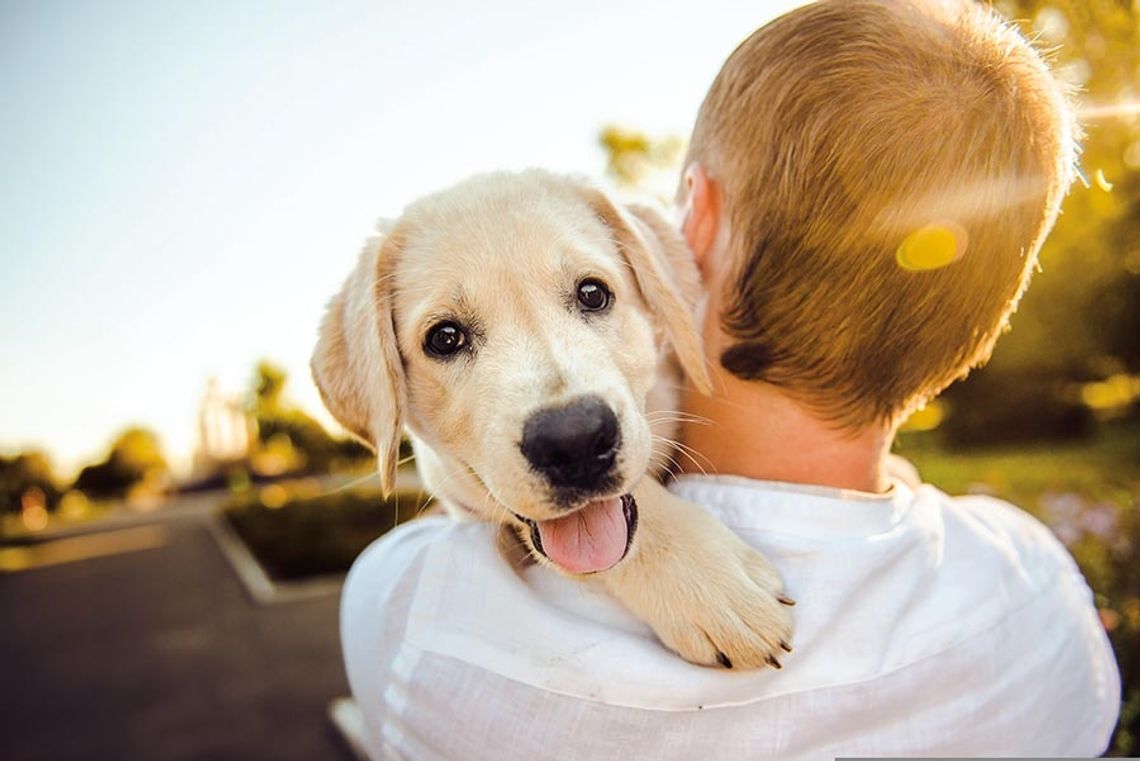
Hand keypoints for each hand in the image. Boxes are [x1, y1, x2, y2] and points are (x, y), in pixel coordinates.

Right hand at [599, 478, 794, 668]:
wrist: (628, 529)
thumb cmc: (680, 527)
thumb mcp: (729, 540)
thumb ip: (758, 571)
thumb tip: (782, 600)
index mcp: (734, 579)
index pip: (773, 621)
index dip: (782, 628)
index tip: (779, 623)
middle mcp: (715, 605)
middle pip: (754, 645)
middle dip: (766, 648)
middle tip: (767, 643)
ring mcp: (689, 620)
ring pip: (729, 657)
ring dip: (742, 657)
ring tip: (744, 649)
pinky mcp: (666, 628)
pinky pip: (697, 655)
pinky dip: (712, 656)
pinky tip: (715, 649)